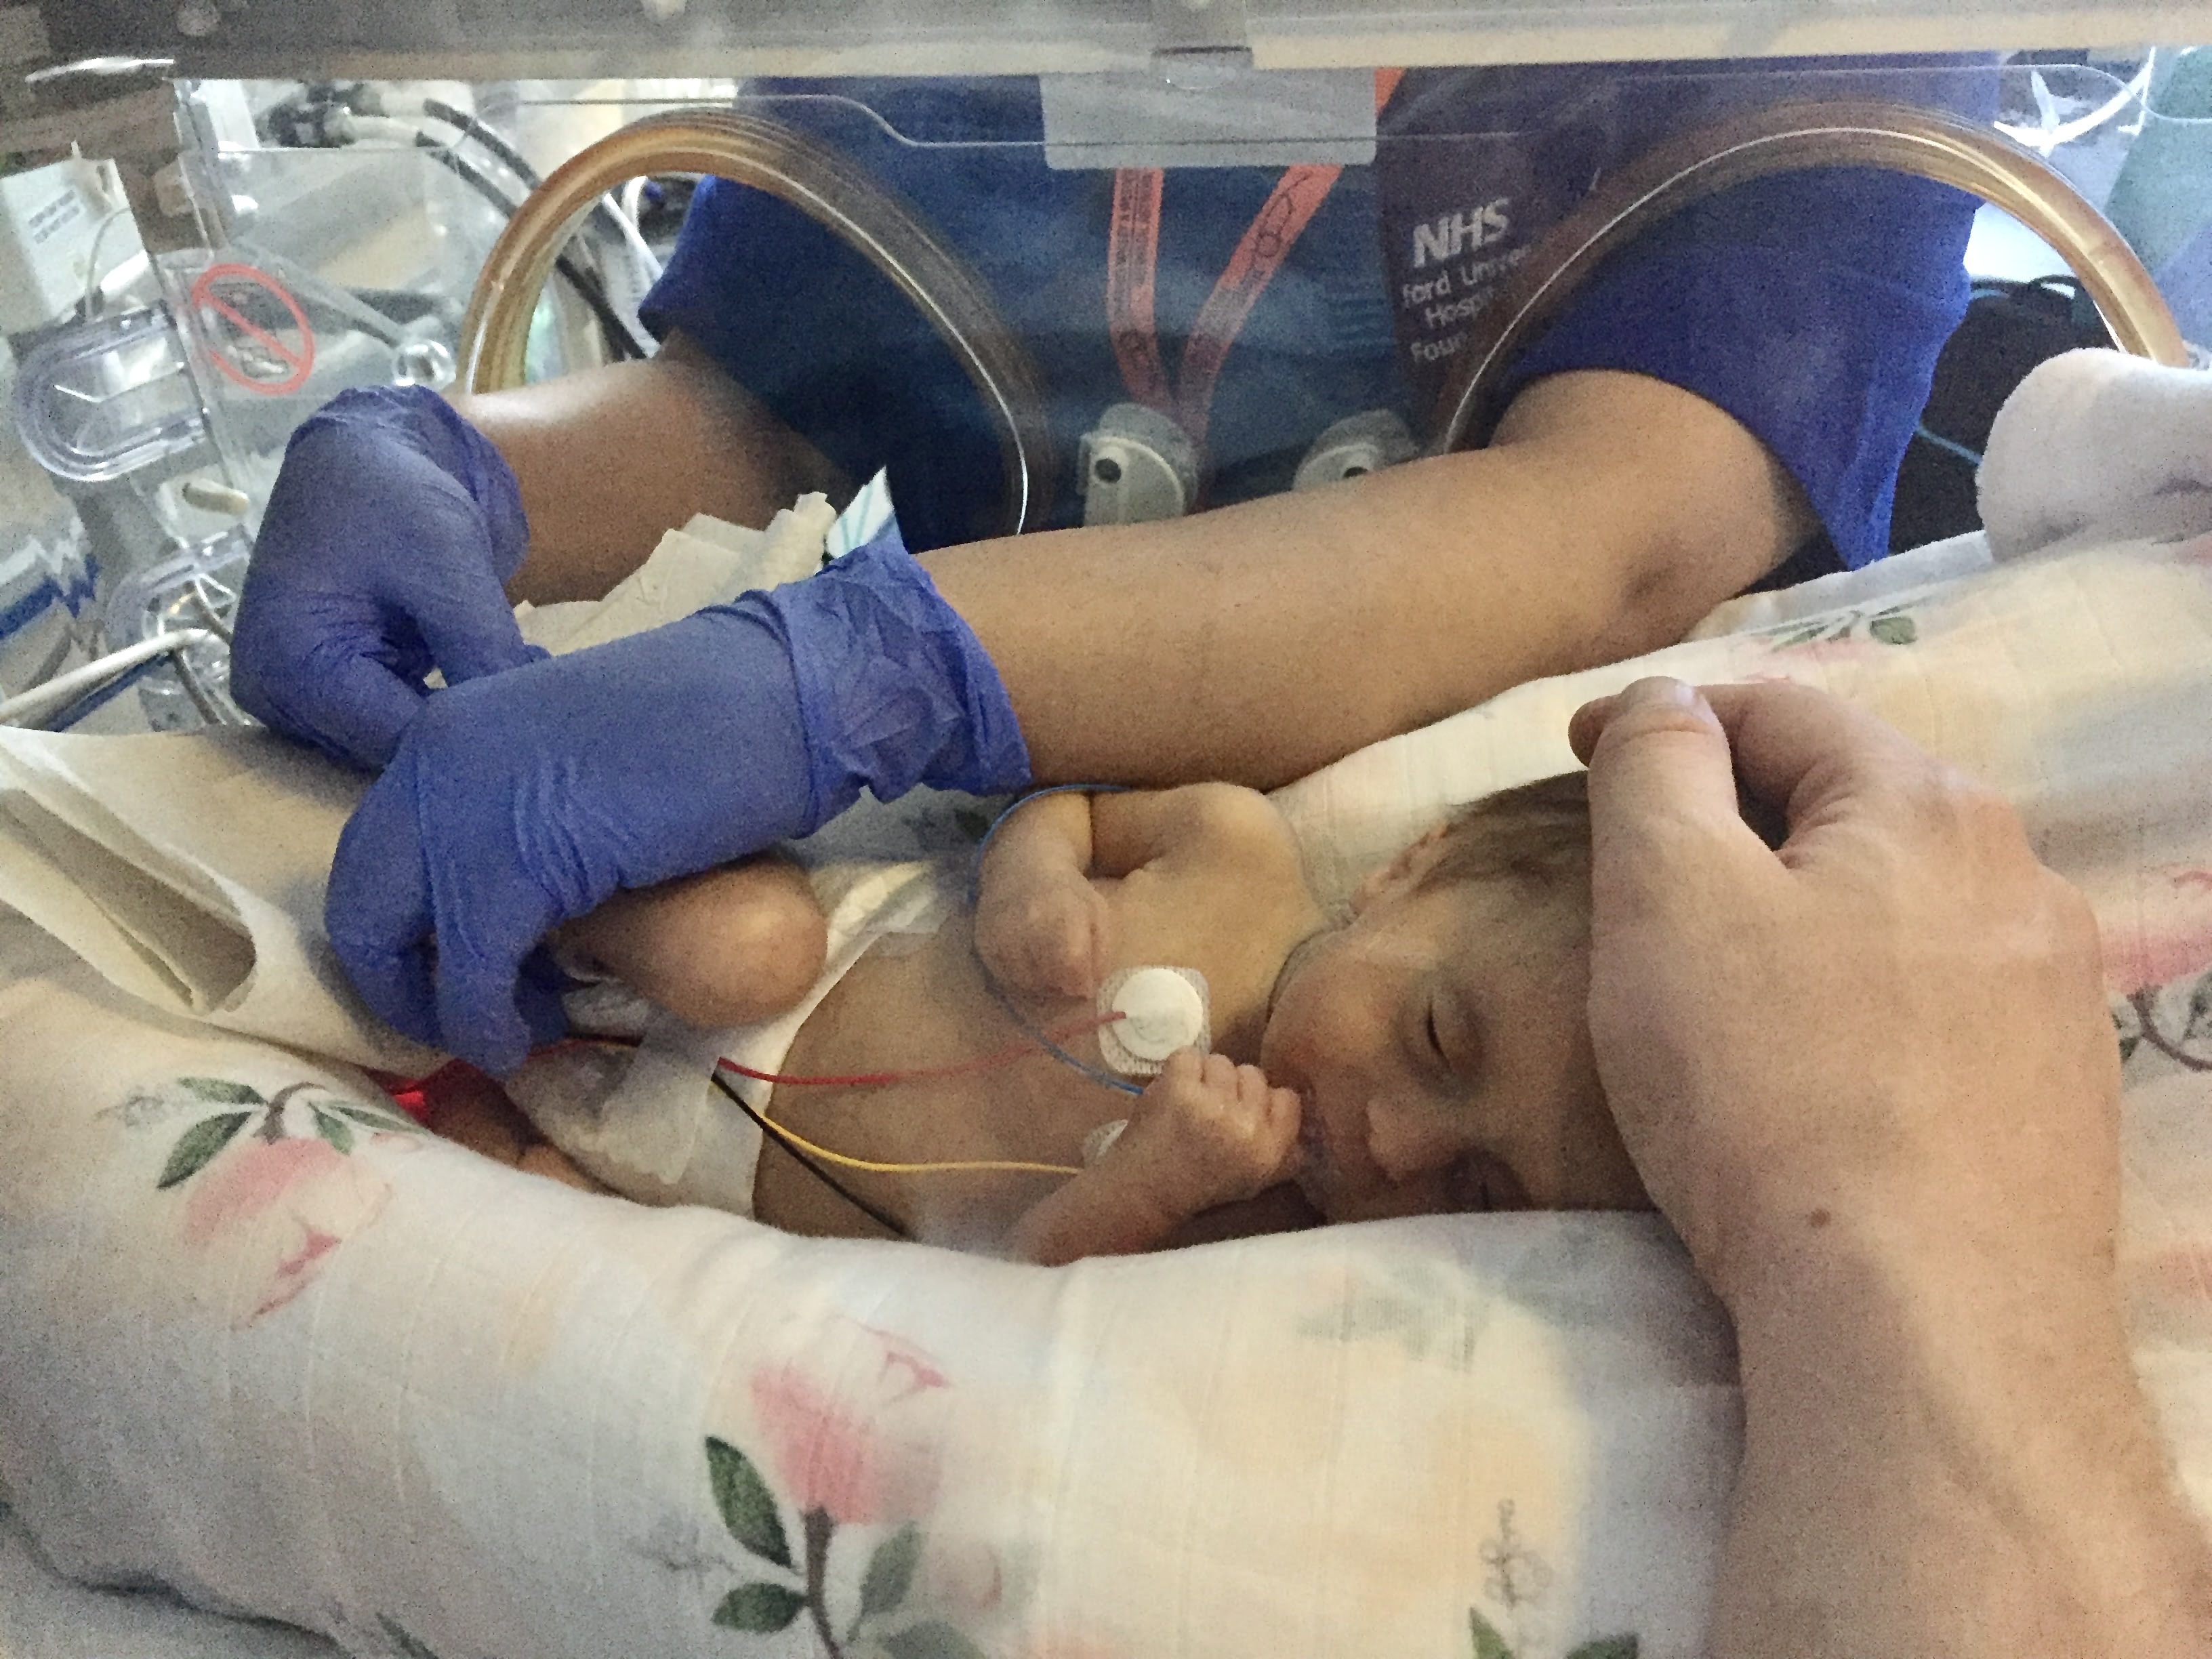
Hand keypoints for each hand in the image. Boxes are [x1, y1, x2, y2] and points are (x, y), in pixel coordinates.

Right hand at [231, 386, 542, 769]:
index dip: (468, 742)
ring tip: (537, 688)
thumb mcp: (442, 563)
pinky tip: (515, 677)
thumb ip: (480, 647)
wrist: (370, 448)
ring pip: (409, 742)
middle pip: (394, 751)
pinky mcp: (355, 689)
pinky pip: (412, 719)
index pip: (389, 738)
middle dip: (471, 734)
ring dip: (473, 721)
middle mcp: (289, 699)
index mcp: (289, 667)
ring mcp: (318, 700)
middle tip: (549, 712)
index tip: (540, 730)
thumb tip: (526, 726)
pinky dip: (462, 704)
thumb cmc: (389, 490)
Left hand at [326, 532, 1028, 1074]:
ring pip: (395, 945)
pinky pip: (466, 974)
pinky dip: (484, 1025)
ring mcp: (462, 809)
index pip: (375, 852)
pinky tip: (525, 1037)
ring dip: (445, 1011)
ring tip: (515, 1027)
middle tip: (472, 1016)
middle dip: (402, 981)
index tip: (460, 972)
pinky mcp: (511, 866)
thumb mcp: (579, 772)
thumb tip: (506, 931)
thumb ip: (522, 828)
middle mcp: (431, 761)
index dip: (405, 931)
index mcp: (447, 731)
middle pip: (362, 904)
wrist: (778, 698)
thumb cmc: (709, 730)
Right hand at [973, 872, 1111, 999]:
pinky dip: (1019, 978)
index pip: (1072, 965)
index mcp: (1065, 915)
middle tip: (1065, 974)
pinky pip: (1005, 978)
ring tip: (1047, 965)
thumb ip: (1100, 952)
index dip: (1080, 982)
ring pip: (1026, 983)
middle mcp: (1031, 924)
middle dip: (1062, 985)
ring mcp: (1005, 934)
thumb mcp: (1097, 913)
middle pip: (1049, 980)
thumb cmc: (1068, 893)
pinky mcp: (986, 943)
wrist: (1023, 868)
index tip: (1083, 983)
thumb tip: (1089, 990)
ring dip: (1040, 984)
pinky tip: (1027, 961)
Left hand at [1108, 1049, 1303, 1220]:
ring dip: (1203, 1077)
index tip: (1242, 1111)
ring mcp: (1213, 1105)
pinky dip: (1177, 1070)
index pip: (1287, 1098)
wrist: (1144, 1191)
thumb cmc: (1198, 1185)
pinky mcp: (1180, 1088)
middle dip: (1231, 1087)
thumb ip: (1282, 1149)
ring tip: (1188, 1106)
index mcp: (1270, 1151)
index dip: (1263, 1099)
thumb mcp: (1254, 1179)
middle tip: (1208, 1114)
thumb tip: (1297, 1109)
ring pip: (1221, 1061)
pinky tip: (1170, 1096)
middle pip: (1253, 1074)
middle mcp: (1247, 1128)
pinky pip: (1188, 1055)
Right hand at [1569, 676, 2118, 1314]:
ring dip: (1808, 911)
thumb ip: (1656, 767)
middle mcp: (2019, 875)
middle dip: (1739, 814)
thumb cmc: (1769, 1084)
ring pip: (1901, 909)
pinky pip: (1937, 1007)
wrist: (1926, 1316)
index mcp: (1924, 804)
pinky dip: (1861, 1003)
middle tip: (1641, 865)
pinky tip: (1819, 1068)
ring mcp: (2055, 994)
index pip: (1774, 711)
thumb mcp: (1666, 893)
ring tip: (1727, 972)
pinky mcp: (2059, 1100)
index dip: (1659, 719)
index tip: (1577, 752)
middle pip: (1850, 805)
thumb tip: (1667, 703)